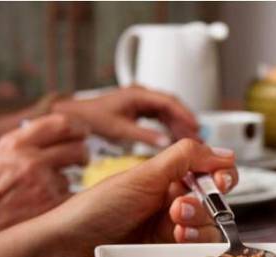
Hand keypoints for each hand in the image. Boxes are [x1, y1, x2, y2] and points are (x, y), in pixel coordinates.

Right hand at [0, 113, 87, 230]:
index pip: (61, 124)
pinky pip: (70, 201)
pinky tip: (43, 209)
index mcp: (15, 145)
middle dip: (82, 156)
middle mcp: (32, 162)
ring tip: (41, 193)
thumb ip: (23, 145)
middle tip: (80, 161)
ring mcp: (44, 186)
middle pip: (79, 149)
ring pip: (73, 178)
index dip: (78, 128)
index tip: (82, 133)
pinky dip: (62, 205)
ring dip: (63, 185)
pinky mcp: (53, 209)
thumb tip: (56, 136)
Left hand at [45, 138, 236, 256]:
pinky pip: (200, 254)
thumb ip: (185, 158)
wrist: (67, 254)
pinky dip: (195, 246)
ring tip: (175, 226)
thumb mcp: (143, 175)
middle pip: (214, 204)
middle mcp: (171, 206)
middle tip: (183, 206)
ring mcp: (171, 235)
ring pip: (210, 229)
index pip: (208, 174)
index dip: (220, 176)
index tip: (220, 180)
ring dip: (198, 224)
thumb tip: (224, 152)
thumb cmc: (94, 211)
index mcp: (164, 181)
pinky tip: (176, 242)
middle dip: (205, 203)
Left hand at [52, 86, 197, 145]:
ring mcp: (142, 102)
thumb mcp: (120, 130)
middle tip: (199, 135)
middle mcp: (142, 95)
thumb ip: (145, 136)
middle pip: (172, 106)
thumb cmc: (93, 118)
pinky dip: (170, 126)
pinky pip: (161, 117)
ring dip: (179, 124)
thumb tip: (166, 142)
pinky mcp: (140, 110)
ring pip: (168, 112)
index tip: (195, 125)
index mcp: (138, 94)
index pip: (168, 101)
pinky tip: (177, 137)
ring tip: (192, 138)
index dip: (184, 113)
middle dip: (186, 120)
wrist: (76, 117)